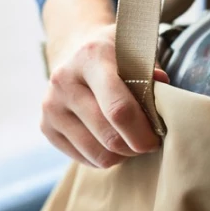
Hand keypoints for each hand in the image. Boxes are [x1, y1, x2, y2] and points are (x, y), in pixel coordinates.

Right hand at [40, 22, 166, 168]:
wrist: (76, 51)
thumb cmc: (116, 55)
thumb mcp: (137, 51)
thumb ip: (152, 73)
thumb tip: (163, 92)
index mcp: (92, 57)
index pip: (119, 109)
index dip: (143, 132)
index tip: (157, 137)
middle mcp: (65, 80)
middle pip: (109, 136)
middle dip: (136, 146)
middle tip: (148, 141)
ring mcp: (51, 105)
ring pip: (97, 154)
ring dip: (121, 155)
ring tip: (130, 140)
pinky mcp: (46, 126)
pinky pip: (83, 159)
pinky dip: (103, 157)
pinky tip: (110, 140)